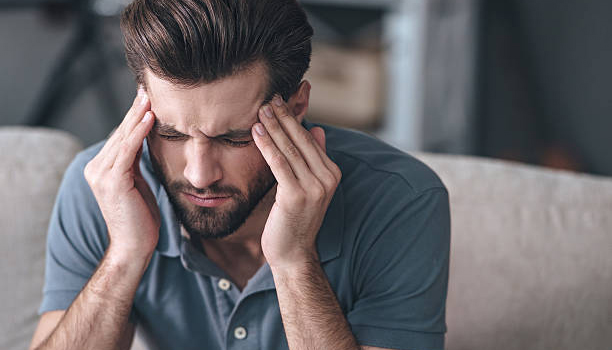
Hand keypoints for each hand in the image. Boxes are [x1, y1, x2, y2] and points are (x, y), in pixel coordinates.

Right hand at [84, 87, 159, 260]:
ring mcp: (101, 174)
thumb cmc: (140, 218)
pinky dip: (139, 132)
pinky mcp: (112, 181)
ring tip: (150, 96)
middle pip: (121, 133)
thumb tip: (146, 141)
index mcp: (101, 168)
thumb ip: (136, 163)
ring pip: (124, 138)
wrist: (134, 247)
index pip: (121, 137)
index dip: (134, 117)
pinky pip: (128, 151)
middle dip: (136, 110)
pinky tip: (150, 117)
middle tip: (148, 87)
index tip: (146, 97)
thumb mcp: (138, 183)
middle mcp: (96, 168)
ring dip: (138, 115)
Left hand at [252, 95, 341, 269]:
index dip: (294, 119)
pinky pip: (279, 163)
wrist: (293, 253)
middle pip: (301, 140)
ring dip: (273, 127)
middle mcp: (326, 178)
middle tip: (269, 97)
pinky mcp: (296, 195)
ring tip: (261, 109)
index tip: (280, 100)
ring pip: (289, 149)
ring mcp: (314, 187)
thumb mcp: (308, 186)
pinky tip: (256, 132)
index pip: (310, 139)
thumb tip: (317, 129)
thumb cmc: (296, 219)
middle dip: (284, 117)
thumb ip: (314, 158)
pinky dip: (267, 145)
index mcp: (331, 173)